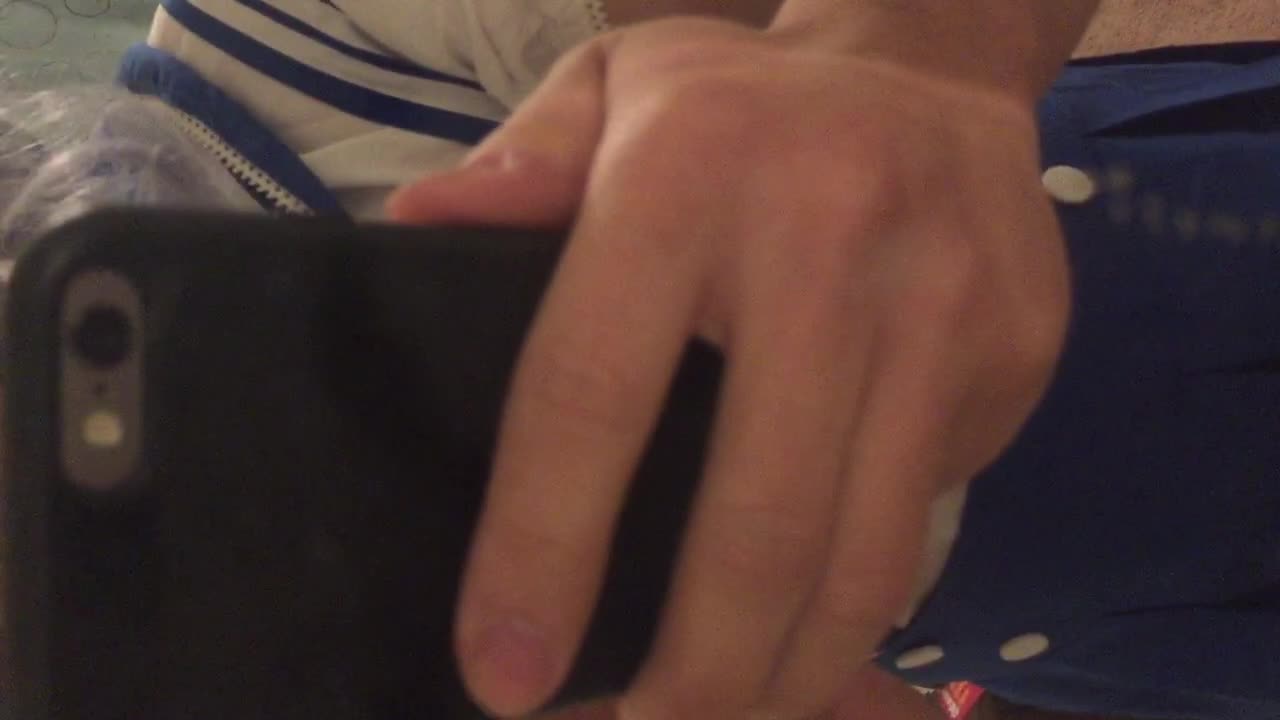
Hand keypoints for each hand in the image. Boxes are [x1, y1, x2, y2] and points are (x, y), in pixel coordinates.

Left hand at [390, 17, 1068, 719]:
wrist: (932, 70)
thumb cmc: (736, 101)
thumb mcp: (607, 90)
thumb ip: (519, 168)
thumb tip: (418, 234)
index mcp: (684, 175)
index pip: (590, 393)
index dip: (540, 553)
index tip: (505, 678)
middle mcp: (827, 238)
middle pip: (758, 522)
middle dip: (696, 677)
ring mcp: (944, 304)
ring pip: (865, 554)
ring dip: (788, 676)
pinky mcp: (1017, 355)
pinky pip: (928, 520)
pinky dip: (858, 603)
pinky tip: (805, 628)